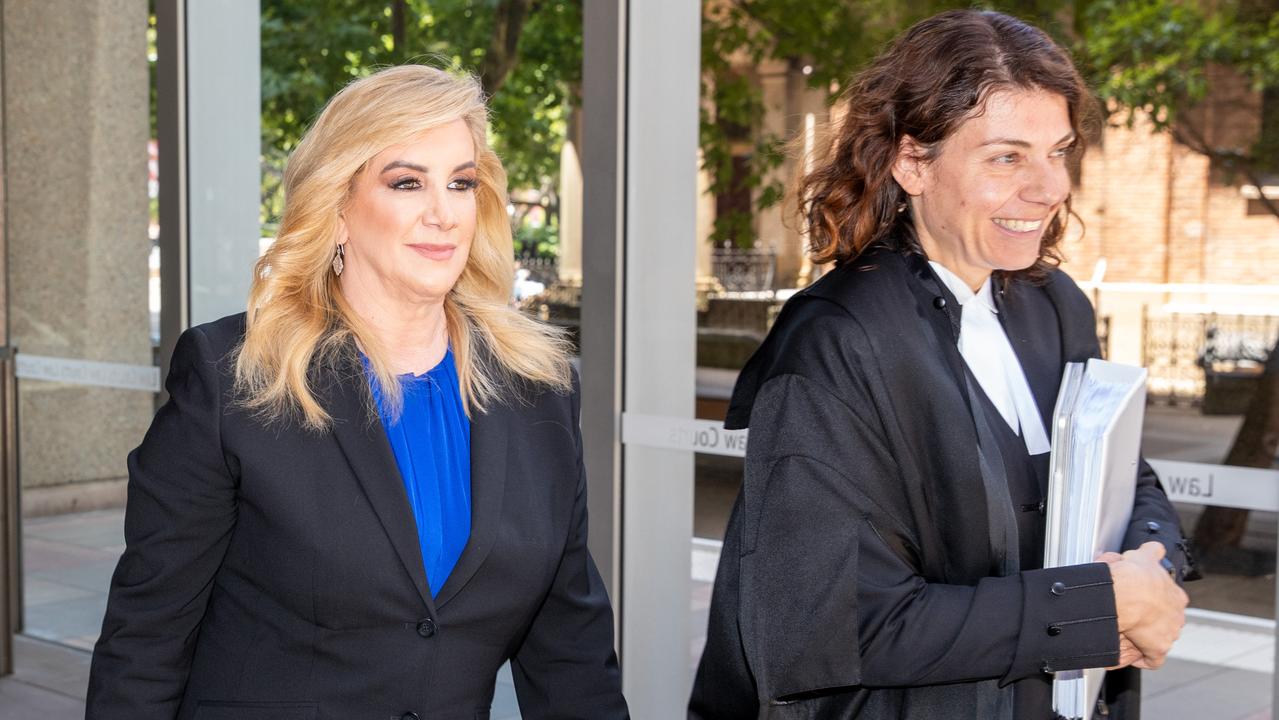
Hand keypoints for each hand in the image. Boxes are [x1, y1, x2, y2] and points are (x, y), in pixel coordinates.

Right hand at [1102, 542, 1187, 669]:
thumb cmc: (1134, 576)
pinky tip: (1134, 654)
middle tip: (1132, 613)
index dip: (1154, 599)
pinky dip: (1143, 658)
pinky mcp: (1157, 649)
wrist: (1127, 594)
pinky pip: (1152, 659)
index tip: (1142, 597)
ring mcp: (1169, 633)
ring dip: (1146, 635)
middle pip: (1166, 619)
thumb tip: (1153, 547)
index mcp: (1175, 595)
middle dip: (1152, 617)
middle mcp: (1176, 615)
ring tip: (1128, 631)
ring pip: (1159, 636)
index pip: (1170, 599)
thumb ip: (1152, 550)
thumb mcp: (1144, 556)